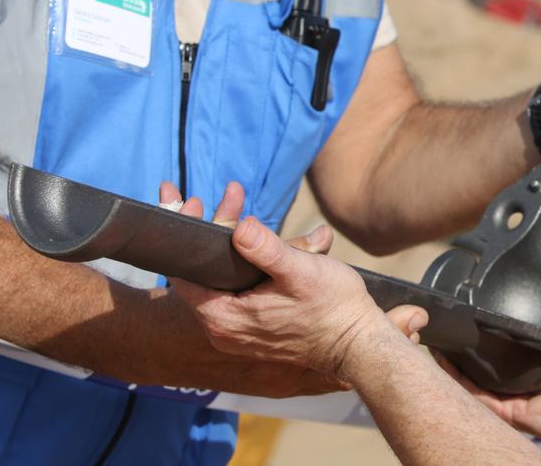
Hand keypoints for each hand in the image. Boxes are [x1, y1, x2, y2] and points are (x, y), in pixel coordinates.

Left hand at [170, 207, 427, 386]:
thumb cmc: (333, 308)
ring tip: (245, 210)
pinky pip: (238, 289)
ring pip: (222, 279)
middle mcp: (223, 330)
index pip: (183, 274)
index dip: (183, 237)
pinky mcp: (254, 328)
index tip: (192, 203)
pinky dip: (246, 263)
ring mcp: (238, 331)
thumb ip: (266, 250)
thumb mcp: (301, 272)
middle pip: (202, 274)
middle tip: (227, 195)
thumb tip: (239, 226)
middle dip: (215, 230)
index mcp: (224, 318)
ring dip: (233, 244)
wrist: (357, 344)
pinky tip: (266, 244)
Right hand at [438, 315, 540, 459]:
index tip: (471, 307)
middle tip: (443, 321)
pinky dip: (457, 382)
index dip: (487, 326)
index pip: (506, 341)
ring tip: (434, 338)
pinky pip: (477, 397)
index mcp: (540, 358)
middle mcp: (523, 375)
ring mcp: (514, 393)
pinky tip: (444, 363)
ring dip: (450, 361)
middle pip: (481, 359)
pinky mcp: (511, 410)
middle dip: (459, 344)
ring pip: (471, 379)